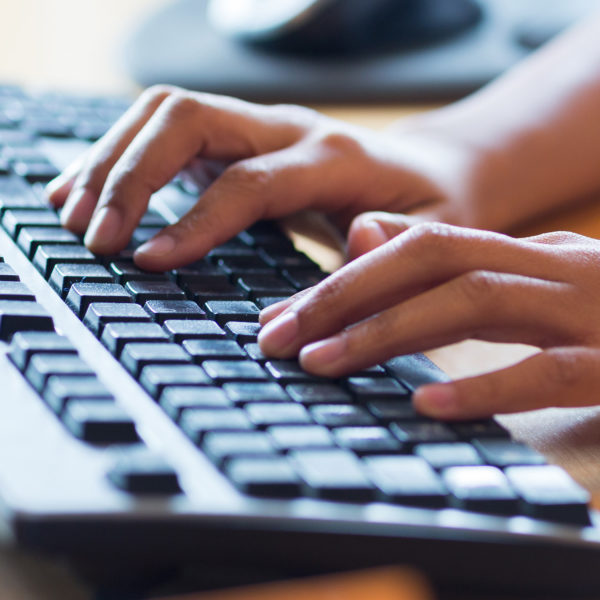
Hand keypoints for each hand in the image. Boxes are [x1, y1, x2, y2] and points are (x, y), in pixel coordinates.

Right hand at [46, 85, 475, 269]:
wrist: (435, 174)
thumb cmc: (434, 212)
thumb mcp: (431, 241)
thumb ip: (387, 256)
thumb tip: (331, 270)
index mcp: (337, 158)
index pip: (249, 181)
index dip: (195, 220)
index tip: (146, 261)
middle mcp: (290, 129)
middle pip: (190, 121)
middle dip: (132, 174)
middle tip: (95, 237)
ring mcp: (261, 128)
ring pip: (168, 114)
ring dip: (113, 159)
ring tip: (72, 214)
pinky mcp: (240, 140)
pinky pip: (168, 131)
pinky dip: (122, 155)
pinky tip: (91, 188)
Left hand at [258, 220, 599, 418]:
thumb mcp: (527, 277)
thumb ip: (451, 258)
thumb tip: (366, 236)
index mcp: (522, 251)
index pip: (415, 245)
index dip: (343, 277)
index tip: (282, 316)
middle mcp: (550, 267)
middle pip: (430, 261)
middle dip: (345, 297)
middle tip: (278, 338)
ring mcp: (590, 311)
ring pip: (476, 304)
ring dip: (390, 333)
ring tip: (325, 364)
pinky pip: (550, 371)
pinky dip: (486, 384)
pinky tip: (429, 402)